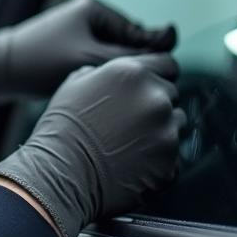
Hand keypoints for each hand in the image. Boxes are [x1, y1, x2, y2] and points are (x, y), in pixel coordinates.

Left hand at [0, 0, 175, 113]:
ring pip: (113, 60)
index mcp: (96, 9)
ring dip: (114, 76)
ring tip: (106, 93)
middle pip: (129, 47)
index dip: (148, 59)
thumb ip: (132, 54)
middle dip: (130, 69)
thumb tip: (170, 46)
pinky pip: (96, 66)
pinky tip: (93, 95)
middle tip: (124, 91)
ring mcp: (77, 34)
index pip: (142, 33)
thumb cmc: (41, 62)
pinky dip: (98, 79)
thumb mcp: (92, 59)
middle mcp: (88, 17)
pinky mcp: (68, 52)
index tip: (149, 83)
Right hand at [0, 52, 184, 236]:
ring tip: (129, 143)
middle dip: (154, 104)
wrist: (60, 172)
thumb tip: (110, 74)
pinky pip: (173, 155)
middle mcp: (156, 96)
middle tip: (129, 121)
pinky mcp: (169, 160)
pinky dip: (158, 158)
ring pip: (175, 123)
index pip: (167, 64)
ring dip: (160, 129)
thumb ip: (103, 72)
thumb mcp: (75, 83)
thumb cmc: (62, 127)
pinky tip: (132, 162)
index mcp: (133, 72)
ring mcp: (166, 129)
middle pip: (171, 94)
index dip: (158, 74)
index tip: (149, 87)